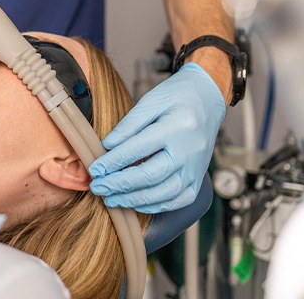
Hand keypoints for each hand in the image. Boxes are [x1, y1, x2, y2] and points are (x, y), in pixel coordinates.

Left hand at [89, 63, 225, 212]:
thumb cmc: (176, 96)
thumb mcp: (150, 101)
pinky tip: (135, 203)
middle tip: (97, 188)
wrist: (209, 98)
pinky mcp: (199, 179)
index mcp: (177, 127)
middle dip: (120, 184)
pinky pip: (178, 200)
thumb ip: (128, 125)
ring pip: (164, 193)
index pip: (138, 149)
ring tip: (111, 199)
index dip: (113, 162)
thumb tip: (107, 147)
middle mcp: (190, 151)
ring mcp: (196, 168)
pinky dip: (155, 206)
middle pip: (151, 175)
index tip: (95, 170)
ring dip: (134, 200)